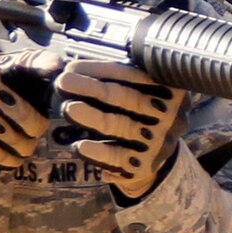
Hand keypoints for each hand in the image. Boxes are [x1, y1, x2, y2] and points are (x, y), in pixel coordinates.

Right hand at [0, 51, 55, 168]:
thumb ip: (17, 70)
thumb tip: (59, 68)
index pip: (25, 63)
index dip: (44, 65)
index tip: (59, 68)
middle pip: (32, 119)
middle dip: (36, 129)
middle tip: (32, 130)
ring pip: (22, 143)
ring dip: (24, 148)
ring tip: (16, 141)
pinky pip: (6, 158)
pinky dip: (10, 159)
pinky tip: (2, 151)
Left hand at [55, 58, 185, 200]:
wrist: (154, 153)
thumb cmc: (136, 111)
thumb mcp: (136, 88)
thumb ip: (112, 76)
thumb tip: (68, 67)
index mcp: (166, 87)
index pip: (132, 74)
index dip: (100, 70)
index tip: (71, 68)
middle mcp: (169, 114)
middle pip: (126, 98)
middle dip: (92, 89)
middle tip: (62, 82)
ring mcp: (159, 141)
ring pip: (121, 126)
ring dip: (92, 117)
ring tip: (67, 109)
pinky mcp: (145, 165)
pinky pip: (118, 157)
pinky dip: (98, 152)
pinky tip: (79, 146)